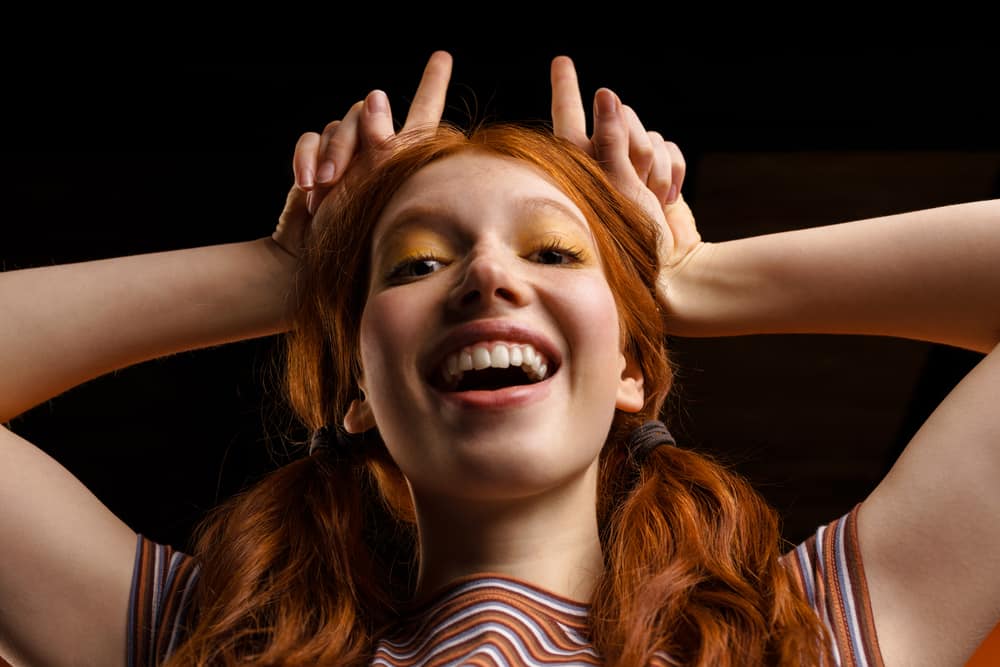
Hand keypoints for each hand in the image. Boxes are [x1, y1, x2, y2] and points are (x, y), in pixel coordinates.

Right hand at [271, 50, 453, 257]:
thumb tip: (376, 96)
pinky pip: (310, 139)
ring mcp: (345, 156)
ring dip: (330, 156)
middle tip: (337, 180)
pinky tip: (308, 186)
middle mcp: (375, 151)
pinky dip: (307, 159)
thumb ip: (383, 143)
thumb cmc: (359, 239)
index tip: (442, 57)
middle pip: (367, 112)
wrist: (315, 263)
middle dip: (351, 141)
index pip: (423, 113)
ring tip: (324, 190)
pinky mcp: (316, 162)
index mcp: (405, 158)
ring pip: (338, 126)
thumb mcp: (381, 191)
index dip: (432, 84)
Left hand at [549, 56, 703, 291]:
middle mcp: (604, 161)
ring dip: (658, 166)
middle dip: (638, 146)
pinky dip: (675, 171)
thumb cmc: (631, 237)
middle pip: (624, 118)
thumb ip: (609, 140)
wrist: (672, 268)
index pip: (568, 116)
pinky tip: (668, 198)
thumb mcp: (616, 187)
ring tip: (653, 201)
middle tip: (639, 184)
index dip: (566, 87)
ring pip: (650, 134)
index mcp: (579, 165)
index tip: (562, 61)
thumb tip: (606, 95)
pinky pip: (671, 148)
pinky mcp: (659, 172)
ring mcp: (633, 167)